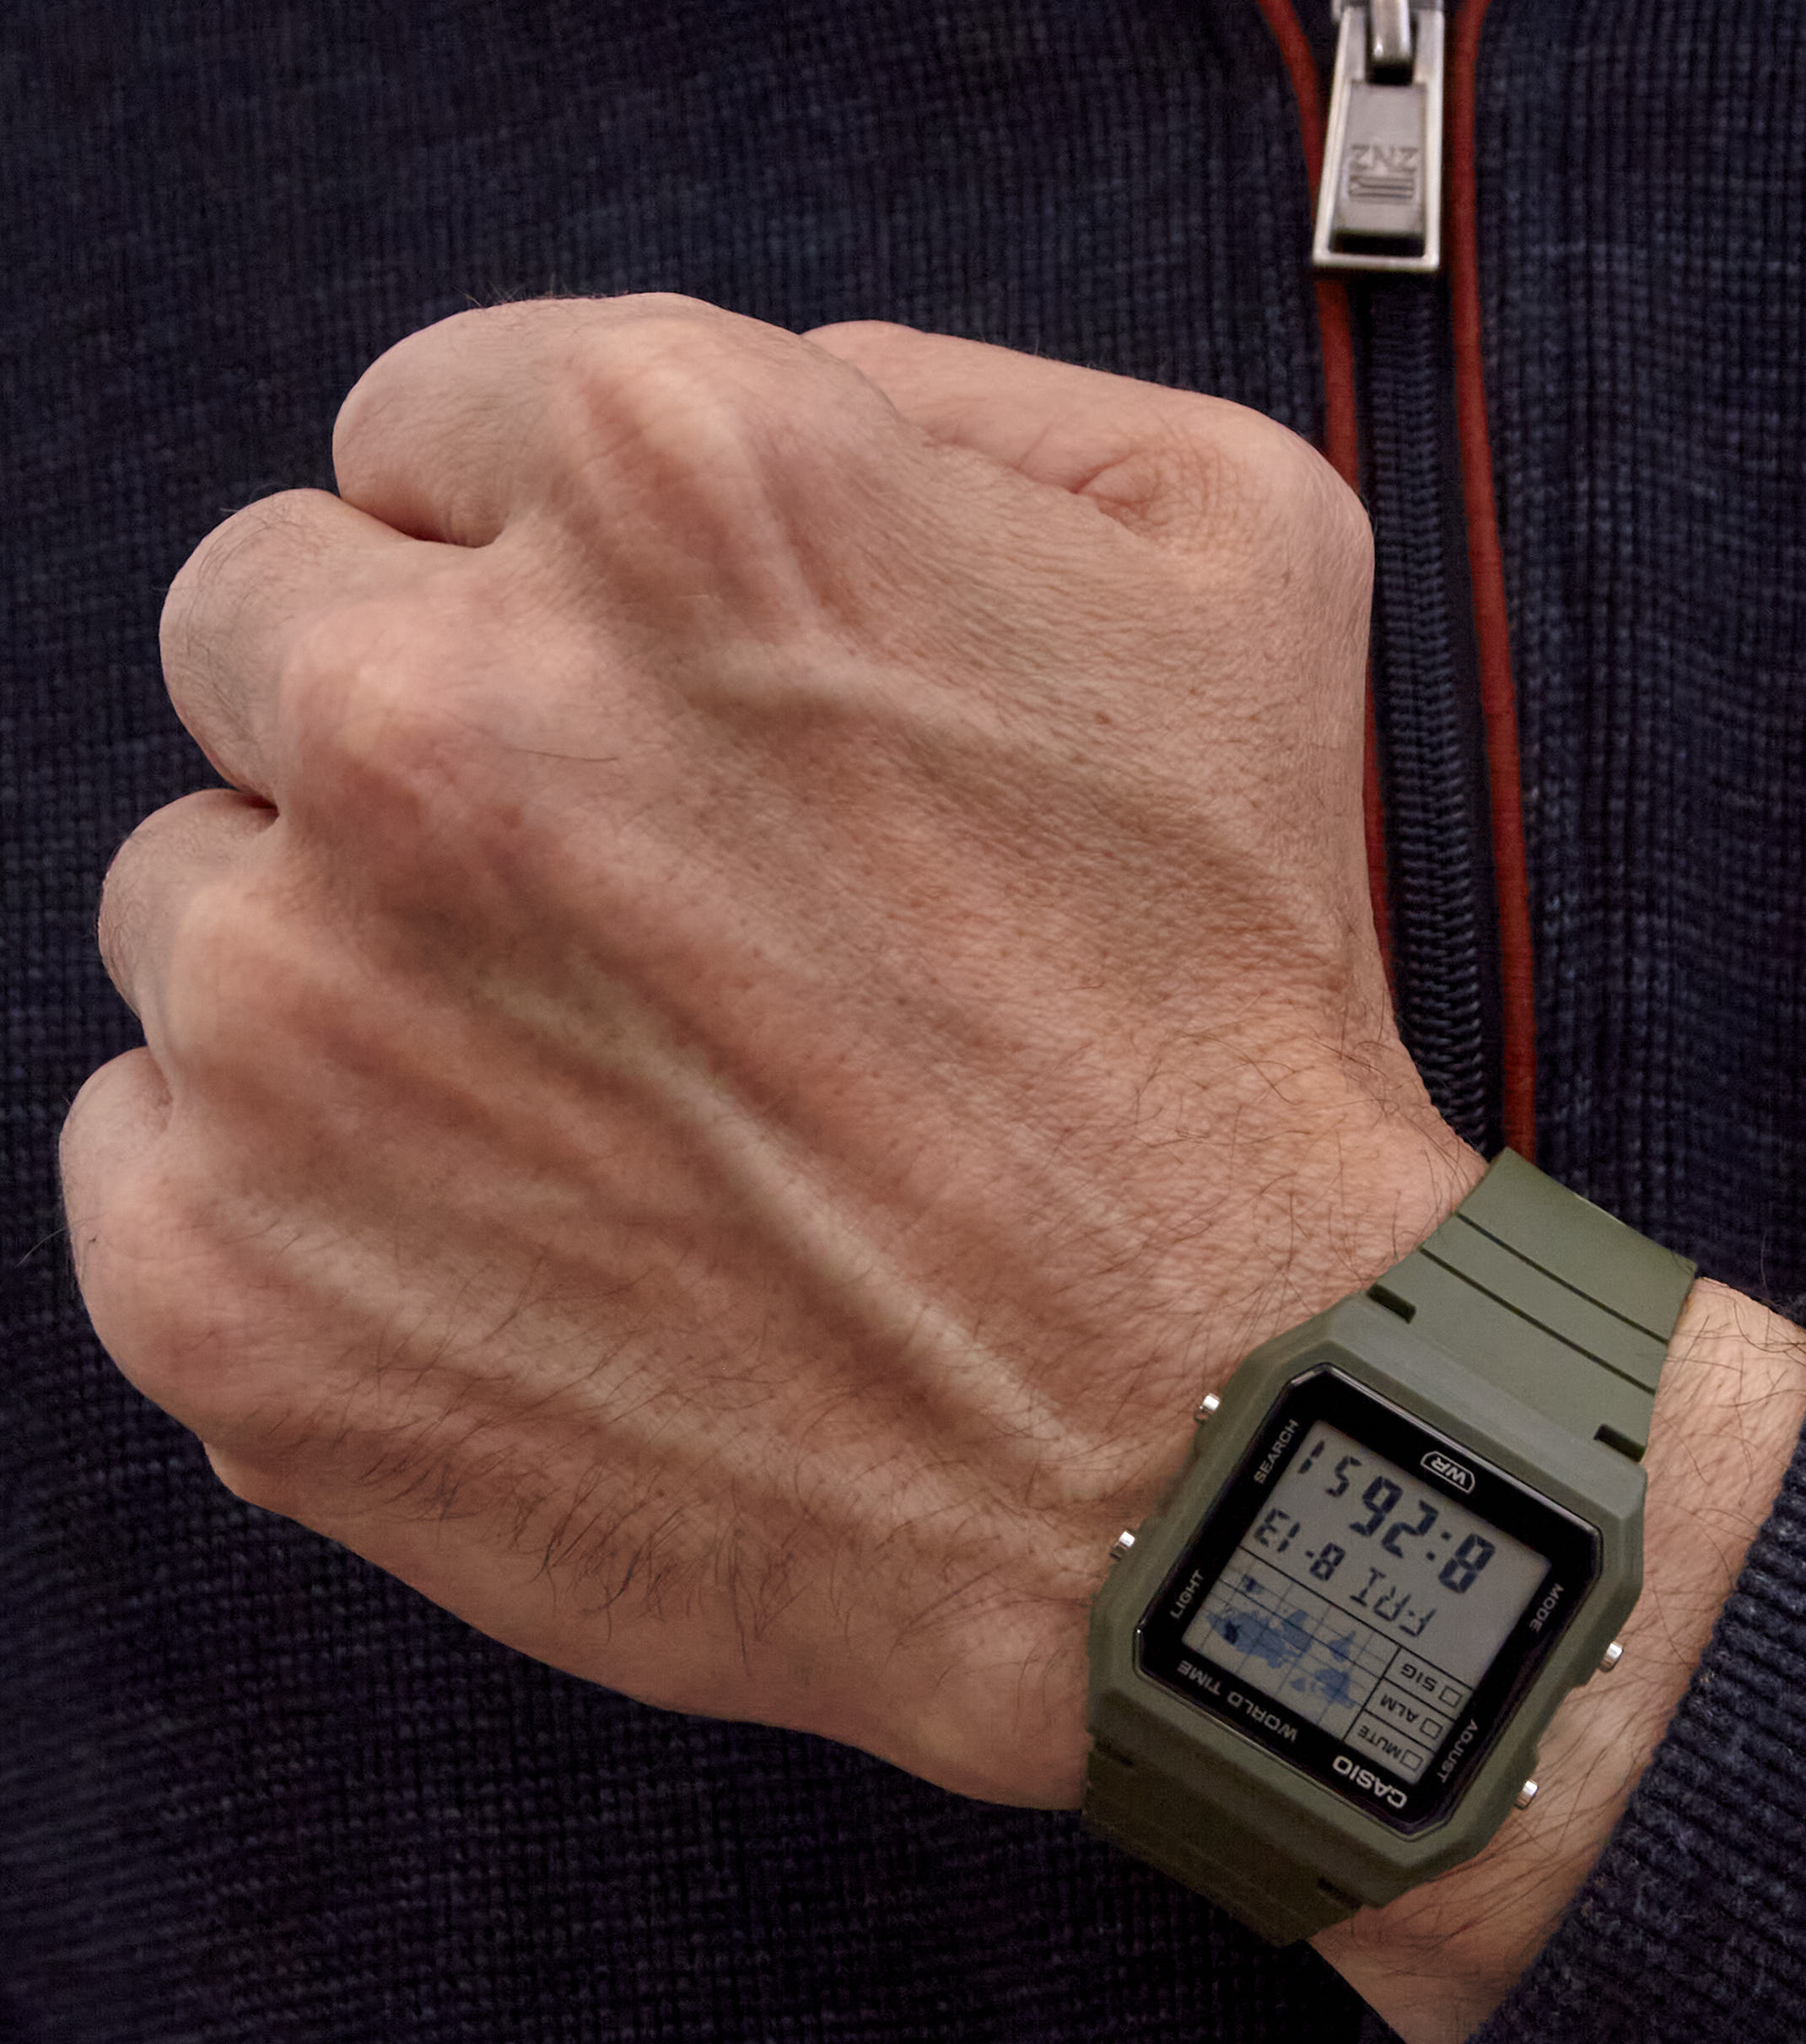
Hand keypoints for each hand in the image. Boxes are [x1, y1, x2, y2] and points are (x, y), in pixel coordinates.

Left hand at [63, 298, 1474, 1804]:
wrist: (1201, 1459)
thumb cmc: (1222, 1050)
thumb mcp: (1238, 572)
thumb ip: (960, 400)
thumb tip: (760, 408)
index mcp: (663, 493)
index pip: (418, 440)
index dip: (540, 587)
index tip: (634, 726)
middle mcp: (433, 720)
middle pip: (266, 643)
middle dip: (418, 755)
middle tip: (621, 936)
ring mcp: (297, 1013)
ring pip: (194, 909)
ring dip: (353, 985)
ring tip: (603, 1126)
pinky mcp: (224, 1278)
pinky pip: (145, 1157)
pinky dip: (288, 1202)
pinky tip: (510, 1255)